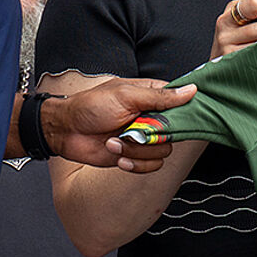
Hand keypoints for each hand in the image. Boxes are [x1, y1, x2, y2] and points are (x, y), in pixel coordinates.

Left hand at [48, 78, 196, 169]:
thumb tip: (191, 90)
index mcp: (151, 97)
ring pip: (162, 151)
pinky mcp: (135, 156)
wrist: (65, 131)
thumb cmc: (90, 106)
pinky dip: (134, 163)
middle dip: (152, 135)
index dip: (181, 112)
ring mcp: (143, 138)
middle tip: (132, 130)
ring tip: (114, 141)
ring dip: (136, 150)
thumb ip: (160, 96)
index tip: (170, 118)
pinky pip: (151, 166)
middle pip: (174, 132)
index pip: (181, 103)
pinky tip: (117, 155)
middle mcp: (151, 118)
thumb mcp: (126, 96)